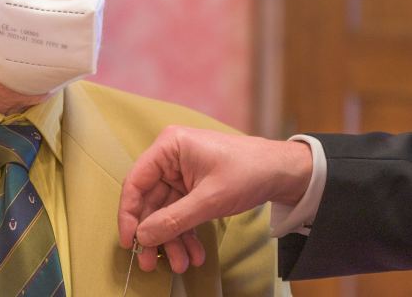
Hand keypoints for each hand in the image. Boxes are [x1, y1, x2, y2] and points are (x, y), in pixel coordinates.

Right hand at [118, 126, 312, 271]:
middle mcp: (171, 158)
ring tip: (181, 264)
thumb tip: (143, 237)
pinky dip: (186, 234)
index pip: (136, 182)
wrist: (282, 172)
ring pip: (166, 212)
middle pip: (150, 201)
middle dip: (154, 234)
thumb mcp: (209, 199)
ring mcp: (181, 174)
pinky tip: (194, 254)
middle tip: (150, 263)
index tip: (129, 242)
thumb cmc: (248, 172)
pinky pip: (181, 214)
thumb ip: (174, 219)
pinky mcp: (193, 188)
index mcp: (170, 146)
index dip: (128, 214)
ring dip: (172, 239)